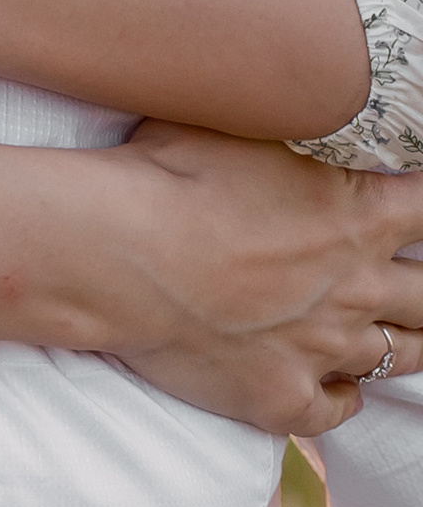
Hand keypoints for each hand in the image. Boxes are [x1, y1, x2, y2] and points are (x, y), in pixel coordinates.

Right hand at [99, 125, 422, 434]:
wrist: (113, 252)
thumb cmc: (168, 174)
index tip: (413, 203)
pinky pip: (334, 411)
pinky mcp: (279, 396)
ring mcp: (322, 349)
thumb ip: (292, 124)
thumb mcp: (240, 123)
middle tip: (410, 280)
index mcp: (359, 215)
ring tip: (392, 332)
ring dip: (400, 342)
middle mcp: (356, 288)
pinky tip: (337, 387)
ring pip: (398, 358)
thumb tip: (307, 94)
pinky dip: (341, 399)